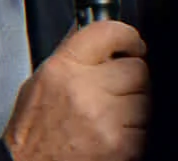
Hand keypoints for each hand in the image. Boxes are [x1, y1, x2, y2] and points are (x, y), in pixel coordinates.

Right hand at [3, 20, 148, 160]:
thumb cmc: (33, 132)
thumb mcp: (40, 81)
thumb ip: (71, 54)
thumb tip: (98, 34)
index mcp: (63, 69)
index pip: (109, 32)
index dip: (127, 36)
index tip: (132, 44)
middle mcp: (84, 90)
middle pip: (136, 68)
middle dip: (130, 78)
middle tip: (116, 88)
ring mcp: (105, 118)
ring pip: (144, 98)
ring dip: (133, 105)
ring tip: (108, 115)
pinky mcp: (120, 144)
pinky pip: (144, 127)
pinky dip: (133, 131)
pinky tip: (110, 134)